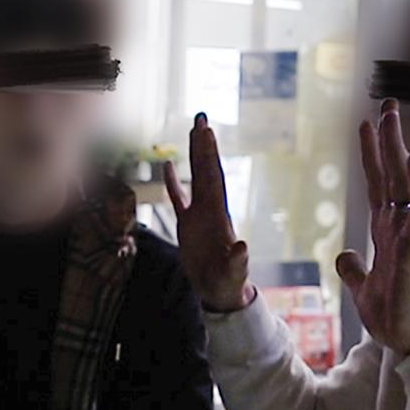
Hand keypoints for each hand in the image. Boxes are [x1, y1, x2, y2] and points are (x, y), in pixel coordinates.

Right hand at [164, 114, 252, 311]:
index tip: (206, 133)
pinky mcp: (187, 225)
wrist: (220, 291)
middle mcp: (210, 209)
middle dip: (203, 145)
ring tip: (192, 130)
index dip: (209, 156)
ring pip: (195, 178)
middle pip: (206, 170)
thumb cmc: (229, 282)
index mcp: (218, 215)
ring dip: (193, 155)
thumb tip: (242, 246)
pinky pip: (178, 199)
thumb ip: (238, 259)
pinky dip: (172, 183)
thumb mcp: (234, 272)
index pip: (212, 178)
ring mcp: (198, 215)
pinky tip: (167, 166)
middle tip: (201, 118)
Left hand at [339, 101, 409, 355]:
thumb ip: (354, 269)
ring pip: (407, 182)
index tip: (365, 124)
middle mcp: (401, 226)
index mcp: (386, 232)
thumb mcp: (363, 287)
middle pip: (393, 174)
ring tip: (393, 116)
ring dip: (401, 148)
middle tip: (385, 103)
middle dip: (388, 138)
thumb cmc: (394, 316)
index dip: (372, 154)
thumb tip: (344, 254)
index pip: (378, 184)